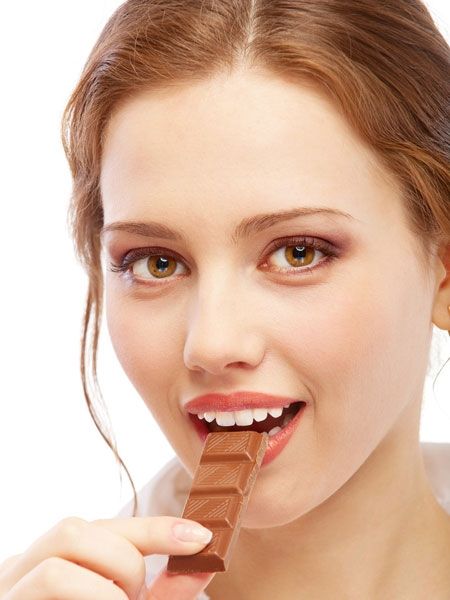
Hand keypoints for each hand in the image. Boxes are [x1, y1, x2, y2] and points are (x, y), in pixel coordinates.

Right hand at [0, 516, 215, 598]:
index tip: (200, 537)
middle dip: (122, 562)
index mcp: (50, 558)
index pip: (103, 524)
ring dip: (104, 592)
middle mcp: (21, 569)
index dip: (155, 527)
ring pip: (55, 569)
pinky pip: (48, 596)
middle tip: (135, 598)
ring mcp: (8, 596)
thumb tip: (204, 563)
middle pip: (73, 530)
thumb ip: (162, 592)